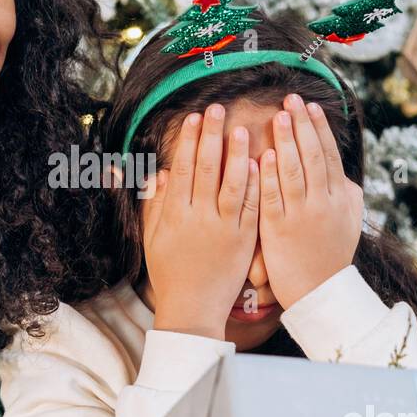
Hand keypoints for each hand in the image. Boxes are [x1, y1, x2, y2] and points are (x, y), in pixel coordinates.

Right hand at [144, 106, 259, 340]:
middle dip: (211, 135)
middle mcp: (199, 217)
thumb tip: (160, 172)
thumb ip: (157, 204)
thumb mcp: (154, 238)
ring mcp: (224, 228)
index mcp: (175, 214)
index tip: (193, 117)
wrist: (193, 308)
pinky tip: (262, 162)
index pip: (182, 168)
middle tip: (216, 108)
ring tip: (242, 128)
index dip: (188, 140)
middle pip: (206, 168)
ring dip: (237, 154)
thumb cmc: (171, 272)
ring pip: (233, 183)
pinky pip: (253, 206)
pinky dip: (257, 183)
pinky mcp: (245, 239)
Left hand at [258, 94, 363, 308]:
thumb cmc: (330, 255)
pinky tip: (264, 154)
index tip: (311, 106)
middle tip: (292, 99)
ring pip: (294, 171)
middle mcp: (323, 204)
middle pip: (313, 156)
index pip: (329, 155)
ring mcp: (301, 216)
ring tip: (278, 116)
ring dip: (286, 141)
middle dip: (302, 125)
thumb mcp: (348, 222)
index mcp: (340, 199)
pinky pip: (274, 197)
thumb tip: (344, 172)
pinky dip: (270, 174)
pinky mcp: (279, 230)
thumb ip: (347, 194)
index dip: (320, 129)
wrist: (319, 292)